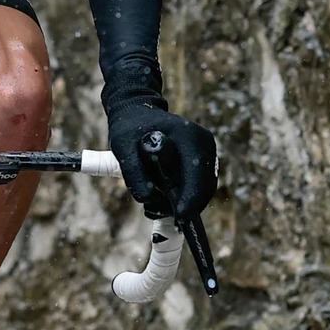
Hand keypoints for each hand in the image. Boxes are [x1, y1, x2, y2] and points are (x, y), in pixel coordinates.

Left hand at [108, 101, 217, 220]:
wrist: (138, 113)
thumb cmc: (130, 128)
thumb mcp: (123, 147)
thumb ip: (133, 172)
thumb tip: (148, 197)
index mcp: (189, 136)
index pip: (196, 172)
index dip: (191, 197)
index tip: (180, 216)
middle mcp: (204, 143)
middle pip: (205, 185)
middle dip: (189, 204)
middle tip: (168, 216)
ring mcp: (207, 152)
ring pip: (204, 188)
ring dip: (188, 201)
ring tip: (162, 206)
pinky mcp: (204, 161)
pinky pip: (199, 185)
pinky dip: (187, 195)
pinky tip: (169, 198)